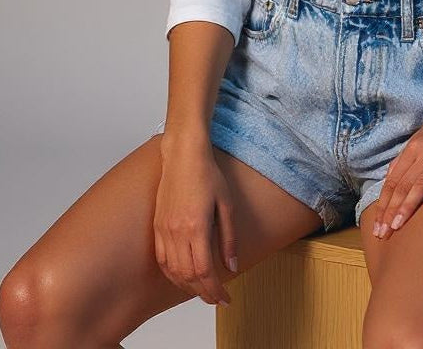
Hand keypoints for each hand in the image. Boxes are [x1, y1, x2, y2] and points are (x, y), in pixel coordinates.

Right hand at [153, 137, 238, 304]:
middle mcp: (177, 232)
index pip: (205, 272)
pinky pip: (162, 259)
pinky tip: (182, 277)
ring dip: (188, 287)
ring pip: (173, 271)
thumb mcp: (226, 205)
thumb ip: (229, 238)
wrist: (183, 156)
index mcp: (197, 227)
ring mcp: (164, 230)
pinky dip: (172, 274)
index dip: (215, 290)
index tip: (225, 299)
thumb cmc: (207, 175)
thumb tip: (232, 267)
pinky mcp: (157, 226)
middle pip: (188, 276)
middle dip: (203, 293)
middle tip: (216, 299)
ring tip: (202, 292)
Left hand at [370, 100, 422, 240]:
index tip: (377, 225)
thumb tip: (390, 176)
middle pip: (404, 184)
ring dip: (408, 206)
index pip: (394, 179)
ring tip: (398, 225)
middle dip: (391, 210)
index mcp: (415, 146)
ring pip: (422, 184)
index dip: (384, 203)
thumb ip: (408, 156)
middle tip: (383, 233)